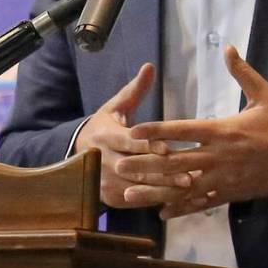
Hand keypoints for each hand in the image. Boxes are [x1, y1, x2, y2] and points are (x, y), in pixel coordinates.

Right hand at [74, 63, 189, 207]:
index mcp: (106, 136)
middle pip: (137, 168)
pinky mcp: (111, 197)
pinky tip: (180, 200)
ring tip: (189, 188)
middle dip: (163, 173)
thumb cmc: (105, 127)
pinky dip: (157, 200)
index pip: (129, 142)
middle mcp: (104, 161)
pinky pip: (137, 200)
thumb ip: (135, 90)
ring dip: (164, 189)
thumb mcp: (116, 107)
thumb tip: (150, 67)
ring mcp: (106, 182)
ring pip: (139, 187)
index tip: (168, 148)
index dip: (148, 146)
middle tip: (189, 175)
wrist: (78, 154)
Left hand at [116, 45, 267, 219]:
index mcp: (222, 131)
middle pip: (174, 162)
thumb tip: (228, 48)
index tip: (132, 131)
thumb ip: (243, 74)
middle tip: (117, 167)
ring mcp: (224, 178)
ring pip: (183, 187)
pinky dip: (181, 208)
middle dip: (144, 165)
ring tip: (129, 195)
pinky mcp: (231, 194)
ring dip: (155, 191)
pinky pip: (201, 203)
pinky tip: (162, 213)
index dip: (155, 130)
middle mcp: (218, 156)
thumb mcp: (266, 95)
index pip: (182, 130)